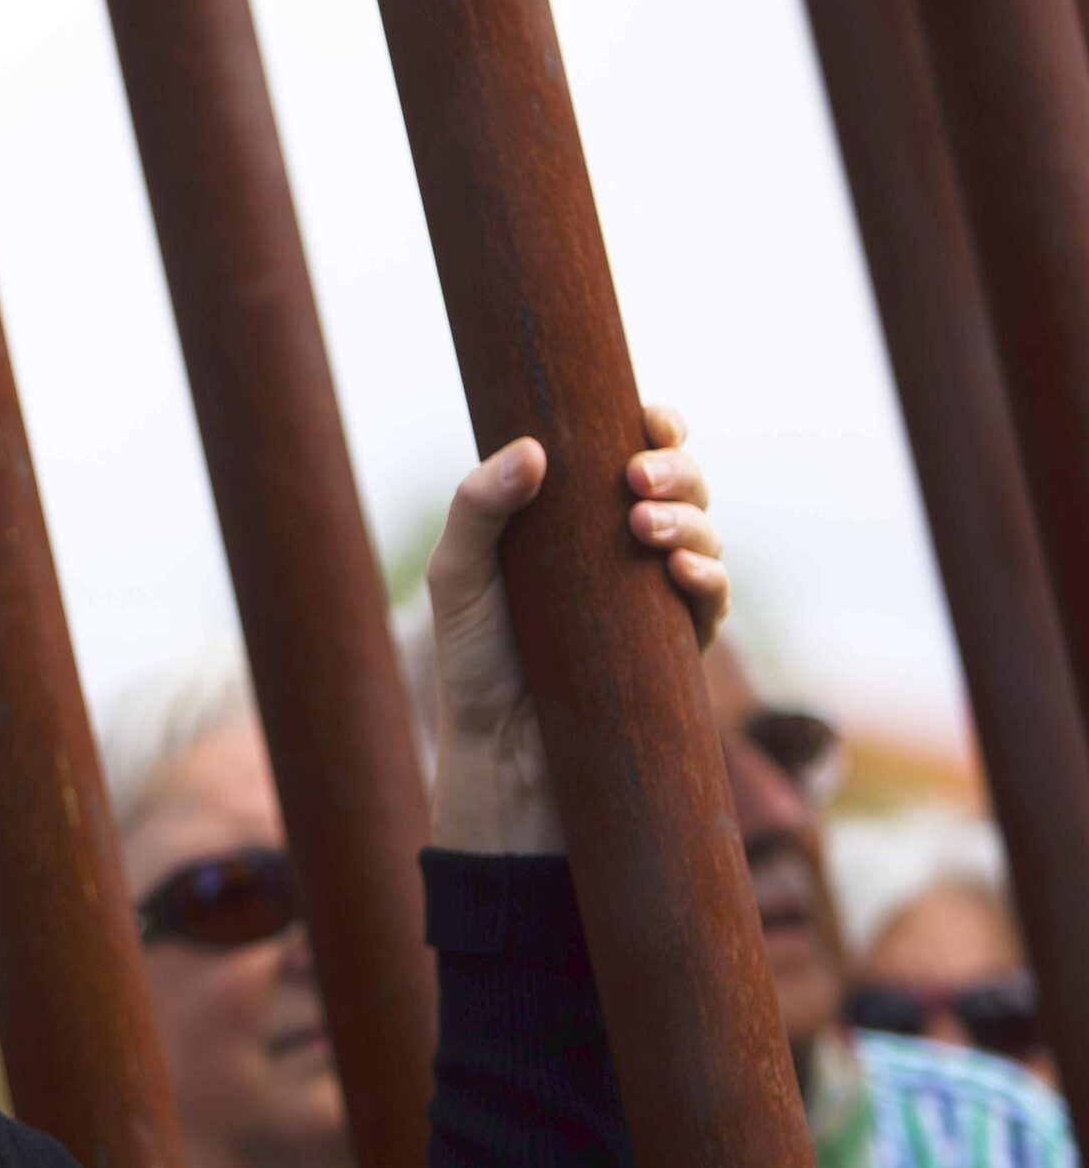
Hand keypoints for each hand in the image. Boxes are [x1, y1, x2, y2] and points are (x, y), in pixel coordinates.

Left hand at [427, 406, 727, 852]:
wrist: (496, 747)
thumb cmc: (473, 656)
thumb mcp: (457, 575)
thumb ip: (477, 508)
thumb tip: (532, 450)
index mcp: (576, 515)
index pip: (632, 451)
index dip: (654, 427)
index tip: (649, 420)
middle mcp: (623, 547)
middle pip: (681, 485)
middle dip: (674, 470)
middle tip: (636, 480)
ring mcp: (654, 594)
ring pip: (705, 534)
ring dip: (689, 521)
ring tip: (644, 529)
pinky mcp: (673, 646)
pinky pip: (711, 602)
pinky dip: (709, 579)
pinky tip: (684, 574)